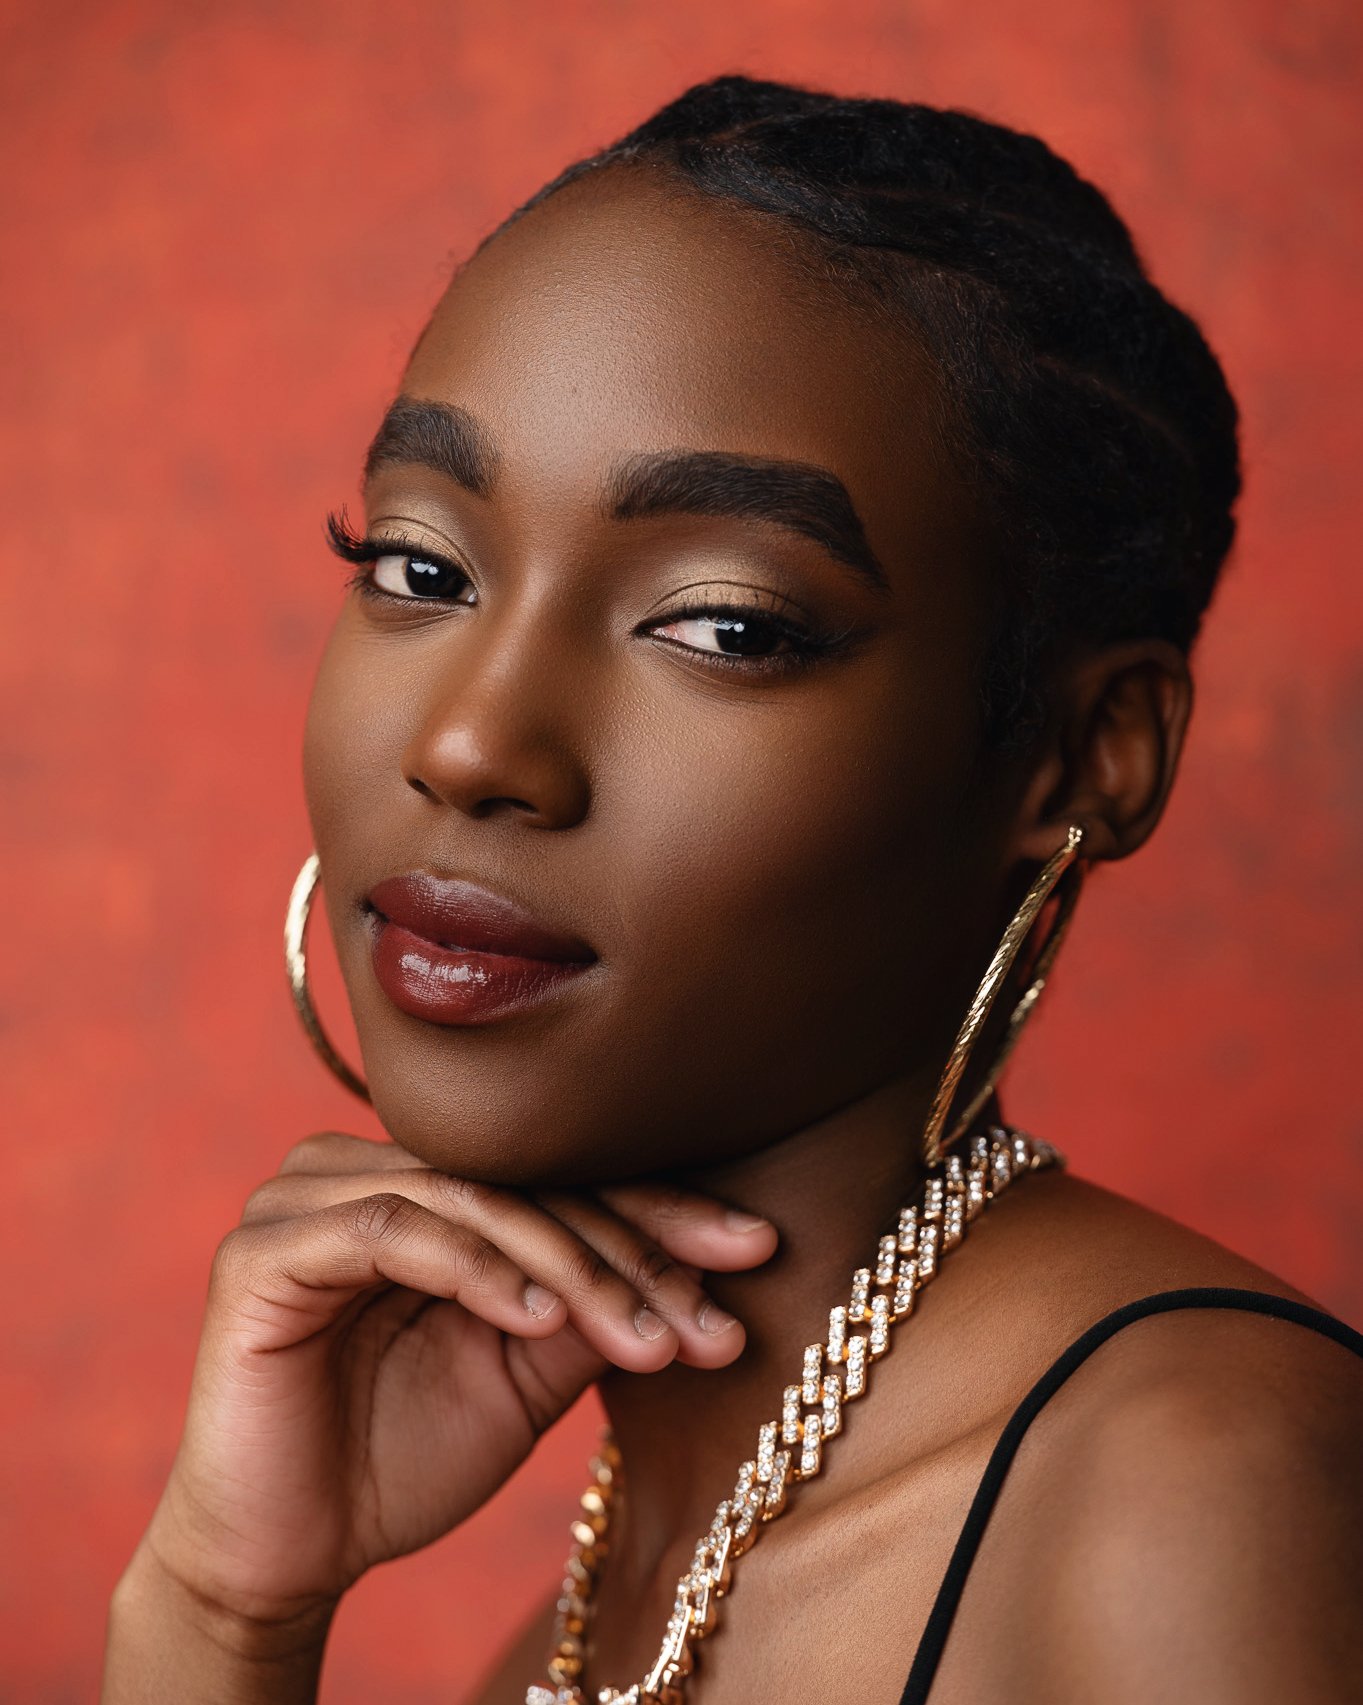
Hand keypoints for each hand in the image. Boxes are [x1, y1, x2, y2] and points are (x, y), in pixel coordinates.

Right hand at [134, 1134, 777, 1629]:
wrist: (287, 1552)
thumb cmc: (404, 1452)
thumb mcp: (528, 1371)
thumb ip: (591, 1305)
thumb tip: (708, 1263)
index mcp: (427, 1182)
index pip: (560, 1174)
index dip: (663, 1211)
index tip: (761, 1249)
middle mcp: (367, 1166)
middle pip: (525, 1181)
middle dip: (632, 1250)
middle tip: (713, 1315)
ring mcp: (308, 1196)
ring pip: (472, 1199)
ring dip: (572, 1266)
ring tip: (646, 1336)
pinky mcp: (264, 1249)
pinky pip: (390, 1231)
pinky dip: (476, 1270)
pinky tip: (540, 1319)